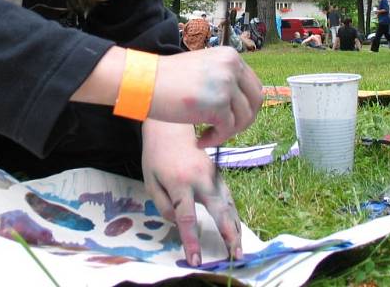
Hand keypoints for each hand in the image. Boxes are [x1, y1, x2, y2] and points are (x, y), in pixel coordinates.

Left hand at [141, 120, 241, 266]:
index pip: (186, 217)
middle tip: (235, 255)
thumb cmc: (157, 156)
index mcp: (179, 183)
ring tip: (239, 248)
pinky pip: (228, 197)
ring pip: (228, 204)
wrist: (171, 129)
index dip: (192, 241)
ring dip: (235, 227)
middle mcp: (200, 179)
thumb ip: (163, 205)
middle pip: (218, 210)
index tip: (196, 259)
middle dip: (228, 234)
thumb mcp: (150, 181)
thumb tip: (178, 223)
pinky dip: (233, 214)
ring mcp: (212, 175)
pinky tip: (236, 228)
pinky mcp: (218, 174)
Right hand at [149, 47, 261, 146]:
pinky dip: (215, 139)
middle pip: (255, 101)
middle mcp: (232, 66)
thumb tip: (241, 103)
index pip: (254, 85)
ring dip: (227, 132)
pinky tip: (200, 141)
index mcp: (230, 56)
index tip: (232, 118)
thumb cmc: (167, 79)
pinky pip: (227, 130)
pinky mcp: (219, 104)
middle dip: (243, 121)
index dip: (246, 106)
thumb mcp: (203, 68)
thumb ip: (223, 78)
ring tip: (207, 136)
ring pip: (243, 118)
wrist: (144, 82)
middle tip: (225, 130)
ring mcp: (227, 84)